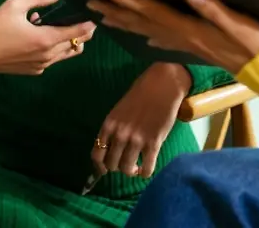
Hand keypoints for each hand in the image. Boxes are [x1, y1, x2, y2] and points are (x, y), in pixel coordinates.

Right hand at [0, 0, 94, 75]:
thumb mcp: (14, 5)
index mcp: (45, 39)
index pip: (77, 32)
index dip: (89, 24)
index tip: (96, 17)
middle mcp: (47, 56)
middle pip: (77, 45)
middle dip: (83, 32)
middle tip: (85, 20)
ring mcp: (42, 65)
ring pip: (67, 54)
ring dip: (70, 41)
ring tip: (61, 27)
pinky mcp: (35, 71)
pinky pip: (54, 59)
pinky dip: (55, 48)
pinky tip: (41, 36)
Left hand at [86, 0, 258, 73]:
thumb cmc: (257, 43)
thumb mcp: (239, 23)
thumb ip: (215, 7)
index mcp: (188, 27)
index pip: (150, 10)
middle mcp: (182, 36)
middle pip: (141, 22)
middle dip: (114, 10)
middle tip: (88, 1)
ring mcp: (186, 43)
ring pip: (148, 31)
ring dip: (124, 22)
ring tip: (103, 15)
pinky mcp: (194, 46)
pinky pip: (163, 40)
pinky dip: (148, 34)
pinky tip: (142, 35)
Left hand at [92, 62, 190, 178]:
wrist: (162, 86)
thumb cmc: (140, 95)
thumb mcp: (118, 111)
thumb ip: (113, 129)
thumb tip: (110, 150)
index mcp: (109, 125)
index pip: (96, 154)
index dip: (99, 167)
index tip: (105, 170)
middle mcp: (120, 134)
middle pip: (111, 165)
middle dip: (117, 168)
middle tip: (124, 163)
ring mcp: (136, 140)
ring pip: (127, 169)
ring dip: (131, 171)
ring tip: (136, 167)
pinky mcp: (154, 143)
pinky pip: (147, 168)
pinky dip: (145, 173)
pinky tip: (146, 169)